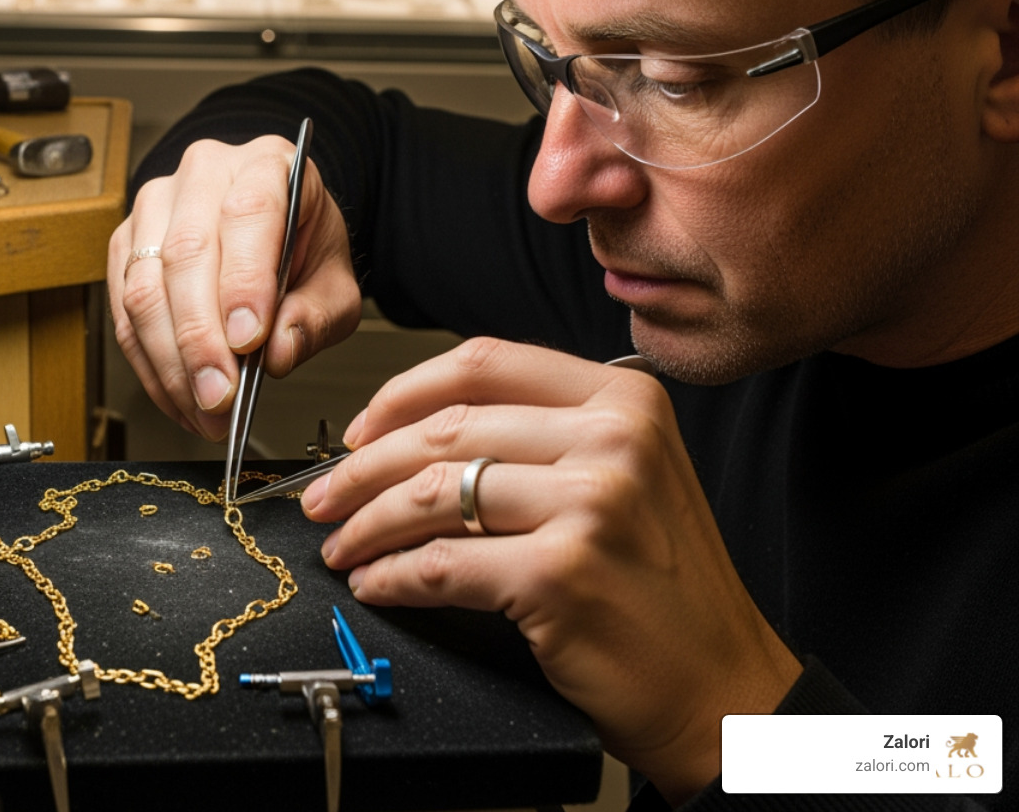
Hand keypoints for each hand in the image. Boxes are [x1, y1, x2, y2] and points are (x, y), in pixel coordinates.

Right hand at [109, 135, 360, 438]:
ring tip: (203, 409)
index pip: (248, 214)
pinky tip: (178, 397)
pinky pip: (124, 311)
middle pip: (186, 254)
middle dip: (200, 339)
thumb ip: (316, 317)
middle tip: (220, 396)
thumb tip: (277, 354)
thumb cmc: (303, 248)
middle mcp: (205, 174)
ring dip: (170, 362)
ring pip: (145, 288)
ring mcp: (157, 206)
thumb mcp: (336, 283)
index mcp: (266, 165)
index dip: (244, 282)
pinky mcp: (126, 244)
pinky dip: (149, 364)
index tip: (250, 342)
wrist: (274, 229)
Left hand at [301, 338, 801, 802]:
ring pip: (432, 492)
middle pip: (447, 427)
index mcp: (625, 401)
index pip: (484, 364)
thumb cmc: (664, 589)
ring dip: (367, 522)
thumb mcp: (626, 477)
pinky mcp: (560, 573)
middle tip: (326, 496)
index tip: (361, 427)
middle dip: (364, 465)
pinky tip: (378, 583)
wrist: (721, 684)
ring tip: (342, 545)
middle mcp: (613, 440)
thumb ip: (544, 436)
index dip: (403, 392)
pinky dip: (392, 576)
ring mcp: (590, 504)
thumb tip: (415, 430)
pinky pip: (440, 565)